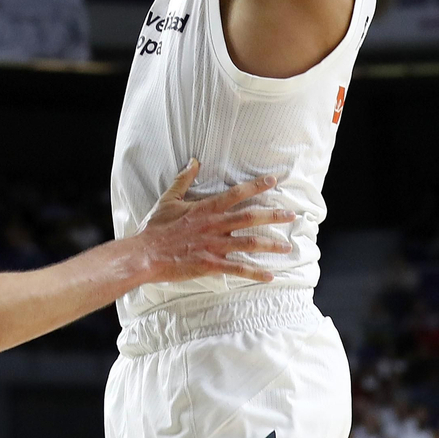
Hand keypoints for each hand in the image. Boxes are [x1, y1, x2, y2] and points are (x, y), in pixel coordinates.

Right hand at [134, 159, 294, 282]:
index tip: (274, 181)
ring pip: (250, 243)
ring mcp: (215, 245)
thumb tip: (194, 161)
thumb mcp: (169, 199)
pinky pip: (238, 269)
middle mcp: (215, 225)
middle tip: (292, 215)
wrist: (145, 253)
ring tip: (287, 247)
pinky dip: (255, 273)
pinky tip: (270, 276)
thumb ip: (184, 180)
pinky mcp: (211, 264)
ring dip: (271, 245)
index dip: (257, 186)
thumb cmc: (156, 227)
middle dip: (274, 215)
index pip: (237, 193)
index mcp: (206, 208)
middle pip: (251, 217)